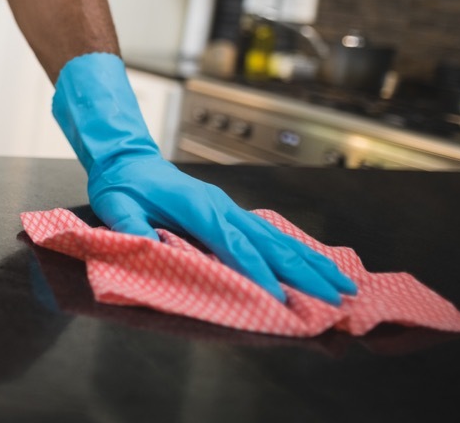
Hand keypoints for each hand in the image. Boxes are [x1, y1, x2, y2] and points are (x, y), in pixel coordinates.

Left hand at [52, 53, 357, 304]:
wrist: (128, 158)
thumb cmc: (122, 185)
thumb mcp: (116, 205)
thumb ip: (130, 227)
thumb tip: (144, 245)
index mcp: (198, 208)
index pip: (233, 246)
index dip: (257, 274)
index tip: (280, 301)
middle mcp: (222, 207)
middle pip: (270, 243)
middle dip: (304, 273)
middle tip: (336, 299)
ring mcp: (230, 208)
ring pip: (278, 238)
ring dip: (311, 262)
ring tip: (343, 285)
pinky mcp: (230, 212)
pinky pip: (269, 233)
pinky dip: (297, 250)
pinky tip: (316, 264)